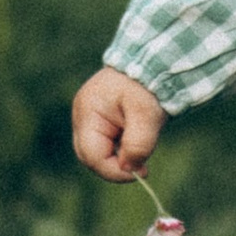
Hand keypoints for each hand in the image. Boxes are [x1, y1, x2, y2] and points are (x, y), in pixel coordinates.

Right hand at [73, 67, 164, 181]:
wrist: (152, 62)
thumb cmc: (147, 85)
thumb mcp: (147, 115)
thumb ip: (138, 144)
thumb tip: (129, 169)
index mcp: (87, 114)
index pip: (92, 156)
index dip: (114, 171)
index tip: (140, 172)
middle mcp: (83, 117)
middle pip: (91, 156)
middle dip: (115, 166)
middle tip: (142, 168)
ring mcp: (90, 118)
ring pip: (99, 151)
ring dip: (120, 156)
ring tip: (143, 144)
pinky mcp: (101, 119)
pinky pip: (106, 143)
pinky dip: (122, 147)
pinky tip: (139, 138)